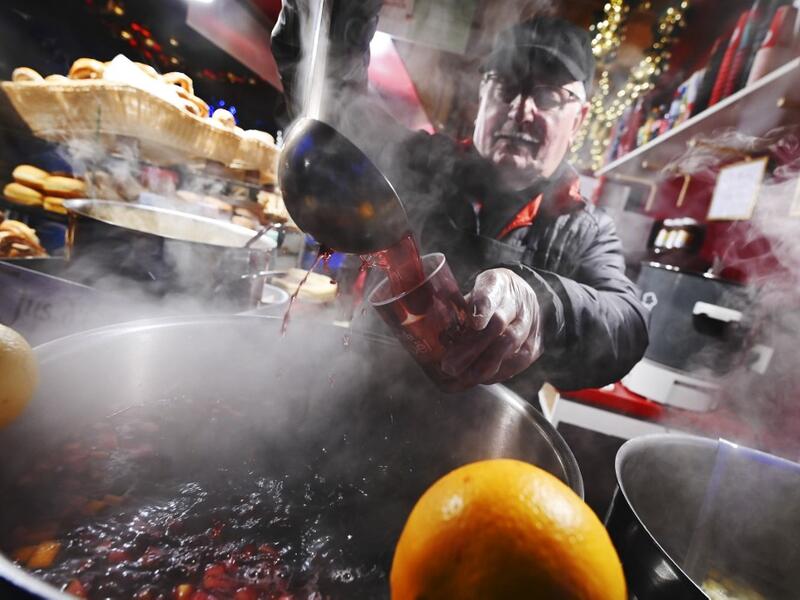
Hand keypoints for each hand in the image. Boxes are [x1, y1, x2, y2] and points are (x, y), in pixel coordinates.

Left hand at [441, 268, 542, 387]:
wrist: (528, 298)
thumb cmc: (491, 295)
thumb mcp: (473, 289)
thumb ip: (458, 306)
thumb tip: (430, 332)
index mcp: (498, 284)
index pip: (491, 294)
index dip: (482, 309)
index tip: (474, 322)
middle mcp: (519, 304)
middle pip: (498, 328)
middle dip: (472, 350)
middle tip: (449, 366)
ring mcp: (530, 326)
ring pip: (507, 350)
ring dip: (480, 368)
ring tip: (458, 379)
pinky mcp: (534, 347)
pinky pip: (514, 365)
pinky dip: (492, 375)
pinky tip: (474, 380)